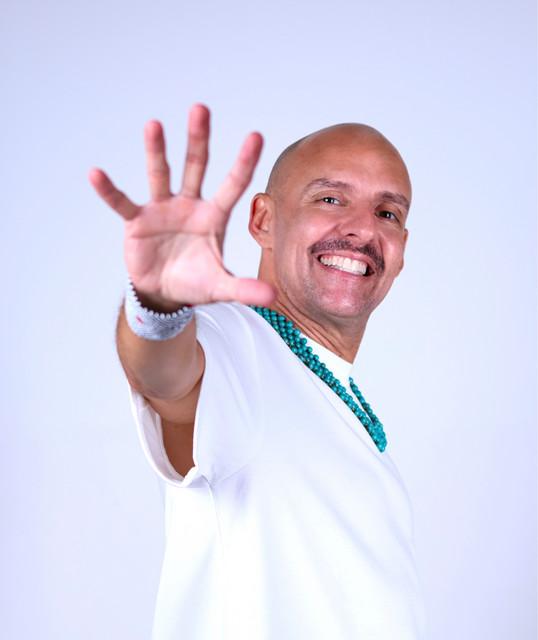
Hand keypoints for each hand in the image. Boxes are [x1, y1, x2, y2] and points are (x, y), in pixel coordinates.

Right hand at [88, 104, 275, 309]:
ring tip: (154, 125)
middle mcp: (189, 205)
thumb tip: (273, 298)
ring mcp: (162, 210)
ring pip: (160, 174)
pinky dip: (110, 191)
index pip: (232, 185)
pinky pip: (122, 203)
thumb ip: (244, 288)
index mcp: (213, 216)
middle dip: (198, 140)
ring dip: (156, 151)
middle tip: (201, 108)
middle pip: (195, 167)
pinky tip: (96, 174)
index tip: (256, 135)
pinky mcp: (137, 221)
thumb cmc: (195, 283)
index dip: (243, 163)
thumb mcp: (220, 287)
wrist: (164, 293)